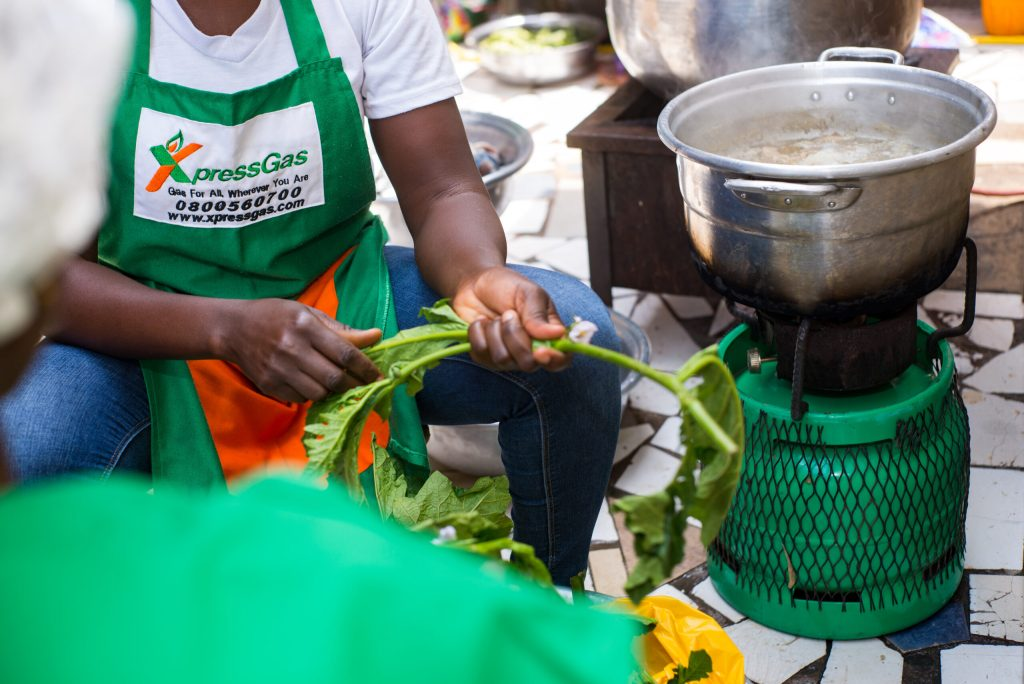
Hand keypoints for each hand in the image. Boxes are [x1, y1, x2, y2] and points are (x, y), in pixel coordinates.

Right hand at [219, 299, 381, 402]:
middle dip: (355, 384)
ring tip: (337, 382)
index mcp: (305, 327)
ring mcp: (279, 370)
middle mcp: (292, 350)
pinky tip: (313, 383)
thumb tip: (376, 336)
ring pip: (320, 393)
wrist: (234, 329)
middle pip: (335, 378)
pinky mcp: (270, 386)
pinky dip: (314, 394)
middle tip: (365, 384)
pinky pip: (302, 398)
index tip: (379, 375)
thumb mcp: (308, 313)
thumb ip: (341, 329)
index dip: (366, 367)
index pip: (345, 352)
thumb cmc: (276, 316)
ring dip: (334, 391)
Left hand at [452, 266, 568, 372]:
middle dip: (514, 336)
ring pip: (502, 359)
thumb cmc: (507, 286)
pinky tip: (482, 322)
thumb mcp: (528, 292)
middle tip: (509, 314)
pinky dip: (478, 333)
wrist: (476, 283)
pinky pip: (480, 354)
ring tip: (495, 317)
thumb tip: (557, 333)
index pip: (561, 360)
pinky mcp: (484, 357)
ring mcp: (507, 357)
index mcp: (548, 335)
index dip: (554, 360)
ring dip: (494, 331)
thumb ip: (538, 314)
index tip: (540, 350)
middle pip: (528, 363)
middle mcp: (530, 351)